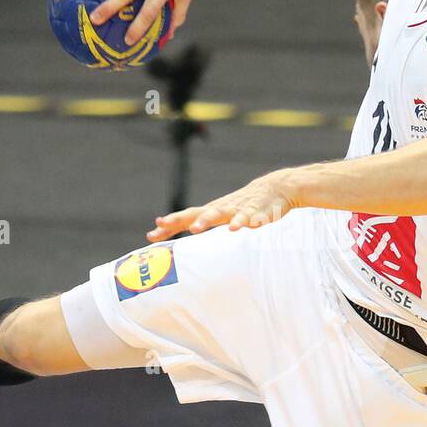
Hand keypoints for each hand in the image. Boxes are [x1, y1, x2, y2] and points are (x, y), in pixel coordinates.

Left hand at [148, 172, 297, 240]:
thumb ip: (205, 224)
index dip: (169, 225)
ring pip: (220, 214)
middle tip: (163, 224)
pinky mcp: (256, 212)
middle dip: (179, 220)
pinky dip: (242, 223)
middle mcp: (221, 209)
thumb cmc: (243, 206)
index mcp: (212, 211)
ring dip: (207, 220)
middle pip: (197, 213)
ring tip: (195, 229)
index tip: (151, 235)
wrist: (275, 188)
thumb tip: (188, 239)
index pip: (186, 217)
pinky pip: (249, 218)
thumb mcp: (222, 214)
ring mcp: (238, 209)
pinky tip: (237, 229)